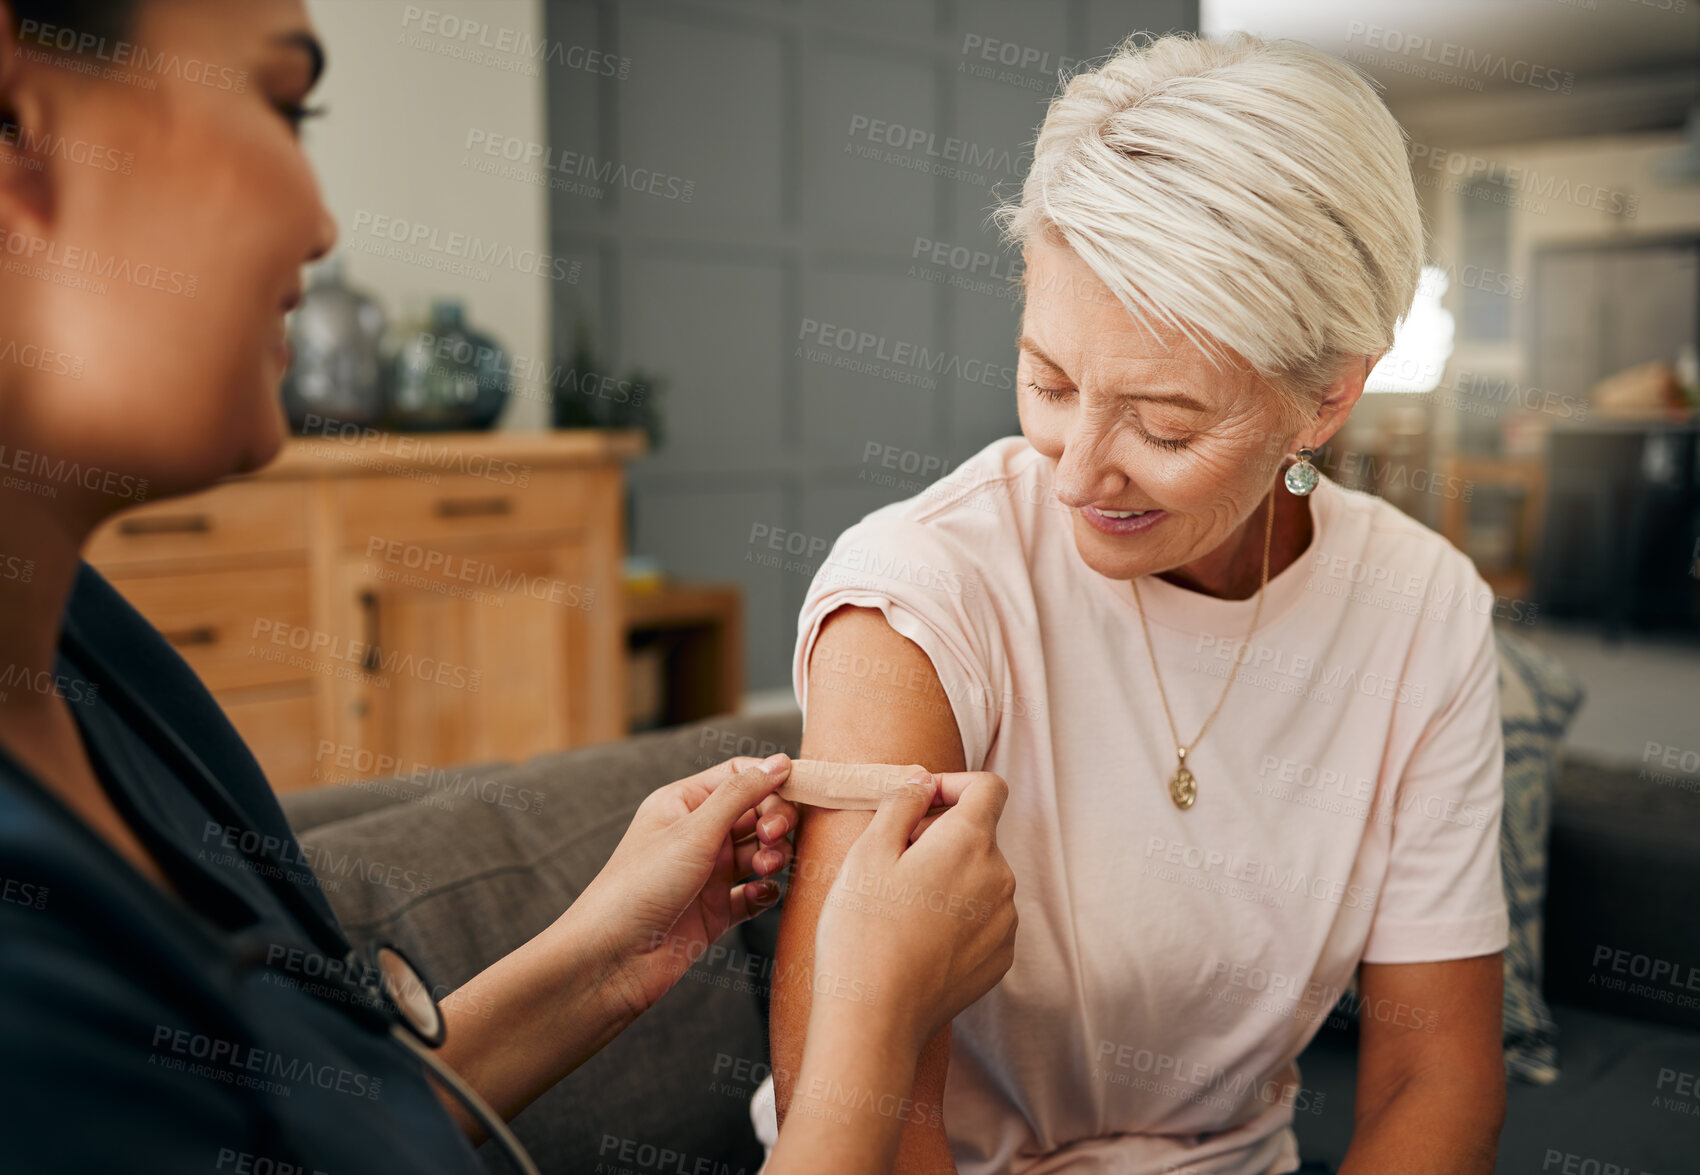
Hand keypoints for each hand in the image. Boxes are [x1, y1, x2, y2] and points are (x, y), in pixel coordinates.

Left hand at [563, 754, 798, 1016]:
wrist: (610, 959)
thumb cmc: (638, 887)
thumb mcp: (694, 831)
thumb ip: (741, 794)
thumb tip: (780, 761)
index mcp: (683, 804)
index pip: (739, 776)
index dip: (771, 781)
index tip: (800, 793)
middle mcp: (697, 835)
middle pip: (757, 814)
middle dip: (775, 822)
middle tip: (772, 838)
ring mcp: (708, 874)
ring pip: (761, 853)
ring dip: (773, 857)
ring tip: (764, 869)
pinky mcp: (716, 911)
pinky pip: (756, 894)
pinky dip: (765, 892)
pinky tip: (758, 895)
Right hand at [809, 770, 1016, 1052]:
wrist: (875, 1018)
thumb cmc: (863, 932)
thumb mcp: (868, 852)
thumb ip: (902, 802)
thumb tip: (923, 781)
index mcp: (971, 842)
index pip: (988, 787)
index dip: (953, 784)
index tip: (919, 802)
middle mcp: (1000, 878)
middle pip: (979, 834)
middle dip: (940, 835)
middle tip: (891, 861)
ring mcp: (1004, 922)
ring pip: (981, 877)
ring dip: (949, 876)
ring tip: (901, 905)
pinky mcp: (999, 958)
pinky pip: (984, 918)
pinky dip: (957, 915)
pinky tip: (918, 937)